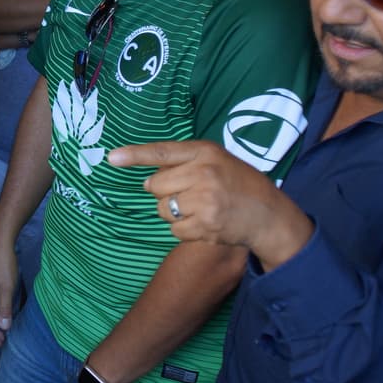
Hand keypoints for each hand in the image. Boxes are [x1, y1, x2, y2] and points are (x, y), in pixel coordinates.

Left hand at [108, 141, 312, 267]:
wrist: (270, 216)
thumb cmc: (239, 184)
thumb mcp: (217, 160)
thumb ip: (185, 162)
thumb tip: (148, 177)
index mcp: (205, 152)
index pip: (162, 152)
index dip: (135, 155)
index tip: (112, 158)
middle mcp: (204, 173)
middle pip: (155, 186)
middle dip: (164, 193)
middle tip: (188, 193)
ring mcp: (205, 201)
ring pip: (162, 210)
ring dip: (174, 213)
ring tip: (200, 208)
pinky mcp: (206, 226)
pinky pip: (174, 230)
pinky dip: (184, 230)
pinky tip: (204, 223)